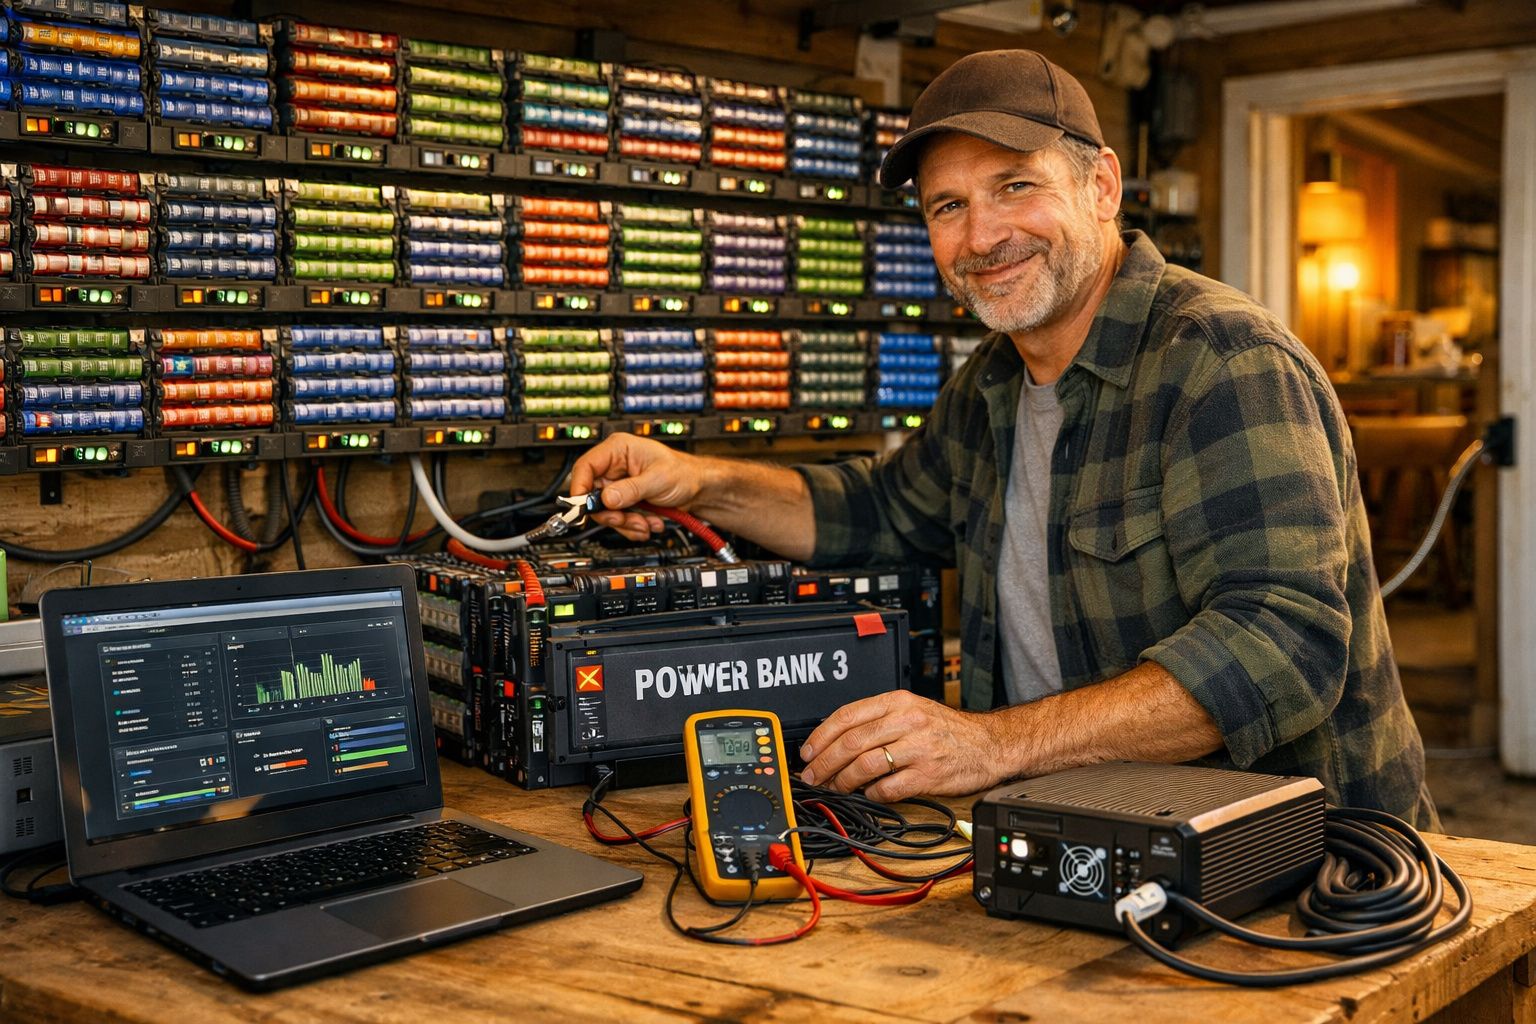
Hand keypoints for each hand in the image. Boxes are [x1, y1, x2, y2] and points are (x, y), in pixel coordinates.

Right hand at [568, 432, 703, 540]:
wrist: (698, 488)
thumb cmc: (683, 473)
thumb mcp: (657, 479)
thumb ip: (631, 489)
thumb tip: (607, 498)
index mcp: (617, 449)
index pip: (585, 467)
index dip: (580, 489)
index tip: (584, 508)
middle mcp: (614, 467)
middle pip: (593, 495)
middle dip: (611, 513)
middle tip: (624, 520)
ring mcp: (618, 485)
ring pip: (606, 511)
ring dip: (625, 523)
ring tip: (645, 523)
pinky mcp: (624, 501)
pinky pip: (618, 519)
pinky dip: (632, 527)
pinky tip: (649, 523)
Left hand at [798, 691, 1009, 802]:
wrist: (989, 744)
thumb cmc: (947, 730)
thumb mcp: (912, 710)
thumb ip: (878, 719)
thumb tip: (836, 740)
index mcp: (898, 701)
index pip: (847, 716)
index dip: (821, 736)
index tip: (807, 752)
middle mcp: (907, 721)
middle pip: (851, 742)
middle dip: (825, 762)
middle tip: (813, 775)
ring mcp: (918, 748)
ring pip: (865, 765)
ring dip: (843, 781)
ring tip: (836, 787)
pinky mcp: (928, 775)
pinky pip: (888, 788)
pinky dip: (872, 794)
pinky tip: (868, 793)